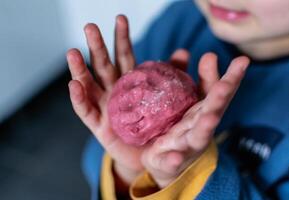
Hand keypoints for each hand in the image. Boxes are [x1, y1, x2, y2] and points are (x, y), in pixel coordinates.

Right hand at [66, 15, 191, 185]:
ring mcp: (104, 107)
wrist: (154, 155)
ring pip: (89, 84)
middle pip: (103, 65)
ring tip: (73, 52)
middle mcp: (113, 92)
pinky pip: (86, 111)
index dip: (121, 38)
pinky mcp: (98, 126)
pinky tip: (75, 84)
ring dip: (80, 69)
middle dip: (96, 47)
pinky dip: (79, 98)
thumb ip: (175, 76)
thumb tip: (183, 51)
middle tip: (89, 26)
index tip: (120, 19)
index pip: (124, 56)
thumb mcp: (172, 99)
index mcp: (130, 83)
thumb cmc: (160, 126)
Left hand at [141, 53, 249, 187]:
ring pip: (197, 137)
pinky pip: (170, 162)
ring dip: (204, 128)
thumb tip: (184, 51)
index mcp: (201, 111)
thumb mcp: (177, 99)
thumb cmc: (173, 125)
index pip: (218, 93)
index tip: (242, 61)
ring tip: (210, 118)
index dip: (231, 78)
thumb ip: (180, 75)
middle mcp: (198, 128)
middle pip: (212, 113)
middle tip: (225, 85)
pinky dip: (173, 160)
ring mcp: (185, 146)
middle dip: (219, 100)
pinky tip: (173, 156)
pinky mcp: (168, 162)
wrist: (161, 161)